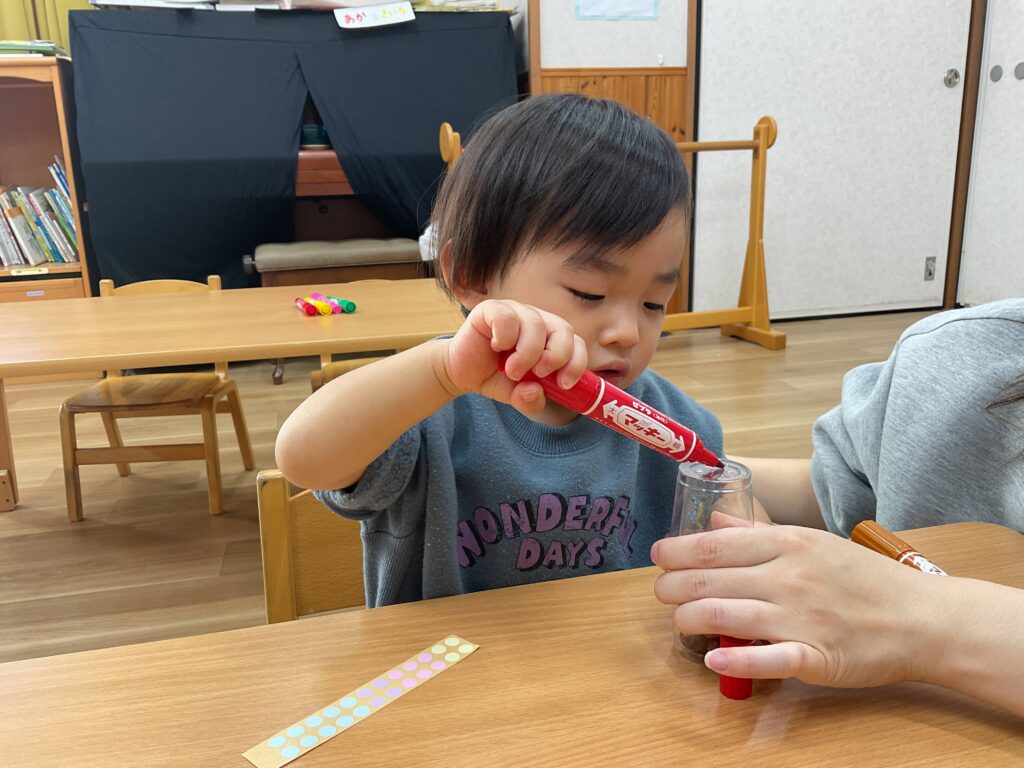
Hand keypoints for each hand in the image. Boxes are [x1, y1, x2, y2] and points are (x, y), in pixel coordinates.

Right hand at [441, 299, 587, 413]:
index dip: (576, 363)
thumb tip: (535, 392)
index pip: (575, 342)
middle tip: (539, 374)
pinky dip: (505, 336)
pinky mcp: (491, 309)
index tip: (564, 384)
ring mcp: (515, 312)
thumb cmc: (494, 377)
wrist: (459, 372)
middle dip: (556, 356)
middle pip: (562, 329)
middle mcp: (536, 321)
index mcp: (549, 338)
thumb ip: (529, 399)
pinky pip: (507, 316)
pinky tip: (497, 347)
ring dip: (527, 353)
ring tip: (512, 371)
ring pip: (535, 323)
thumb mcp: (515, 395)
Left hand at [651, 520, 942, 689]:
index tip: (657, 557)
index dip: (677, 551)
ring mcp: (802, 618)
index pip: (716, 545)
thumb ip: (760, 533)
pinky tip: (713, 658)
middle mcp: (790, 577)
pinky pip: (768, 660)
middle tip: (660, 592)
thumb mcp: (814, 541)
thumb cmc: (865, 578)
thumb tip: (715, 521)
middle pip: (711, 579)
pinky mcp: (816, 657)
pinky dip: (735, 660)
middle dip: (674, 587)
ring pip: (727, 614)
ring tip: (679, 621)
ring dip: (690, 618)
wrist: (922, 618)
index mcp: (790, 544)